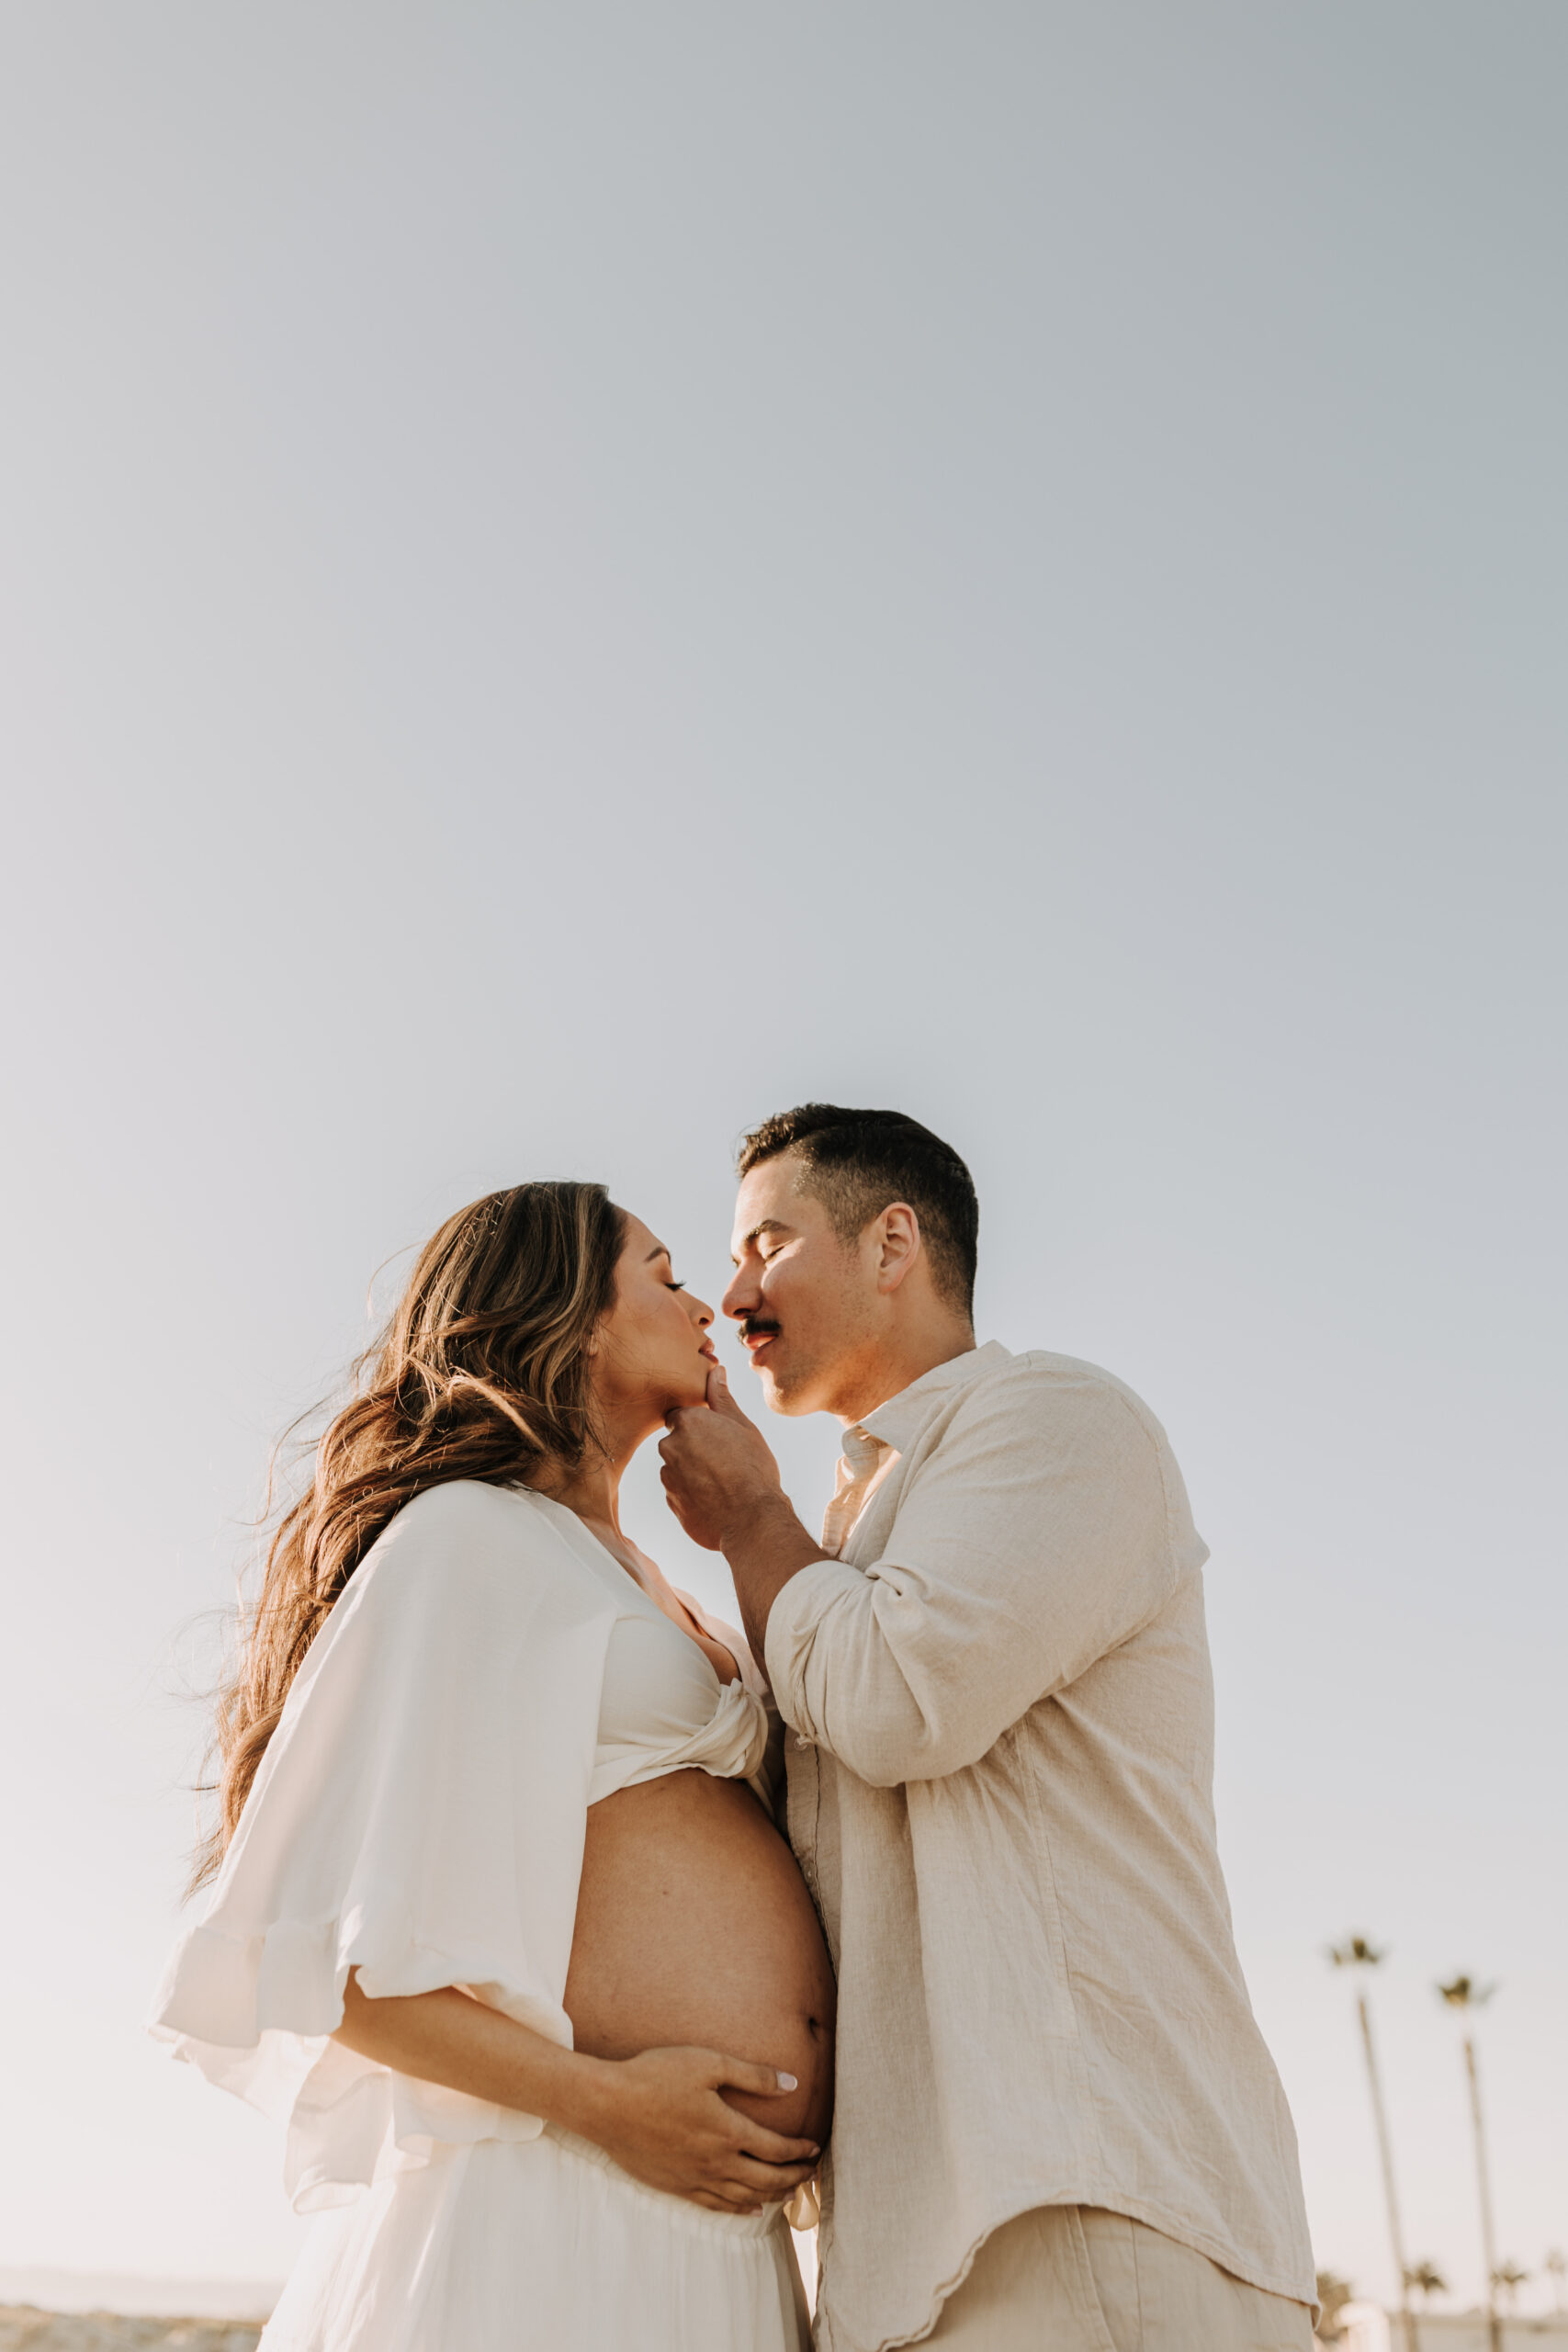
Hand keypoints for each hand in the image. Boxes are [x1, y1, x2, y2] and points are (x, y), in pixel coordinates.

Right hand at [577, 2044, 820, 2213]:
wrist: (608, 2105)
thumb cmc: (657, 2076)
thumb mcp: (708, 2063)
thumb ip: (753, 2076)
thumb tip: (792, 2085)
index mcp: (728, 2131)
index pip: (777, 2149)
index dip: (800, 2151)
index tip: (815, 2148)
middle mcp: (716, 2162)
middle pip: (767, 2179)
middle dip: (794, 2178)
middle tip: (811, 2174)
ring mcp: (695, 2178)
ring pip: (745, 2197)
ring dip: (773, 2196)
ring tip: (789, 2191)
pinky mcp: (676, 2186)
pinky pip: (716, 2205)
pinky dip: (740, 2209)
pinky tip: (750, 2208)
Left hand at [659, 1367, 786, 1551]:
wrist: (751, 1519)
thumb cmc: (752, 1468)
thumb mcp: (743, 1426)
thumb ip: (722, 1398)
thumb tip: (715, 1370)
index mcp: (687, 1422)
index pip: (682, 1415)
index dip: (700, 1425)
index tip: (716, 1436)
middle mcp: (670, 1447)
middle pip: (678, 1442)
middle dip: (695, 1449)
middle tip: (725, 1460)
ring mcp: (668, 1477)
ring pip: (678, 1468)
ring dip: (694, 1473)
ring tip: (723, 1483)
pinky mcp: (671, 1503)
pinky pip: (680, 1492)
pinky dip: (694, 1494)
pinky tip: (717, 1500)